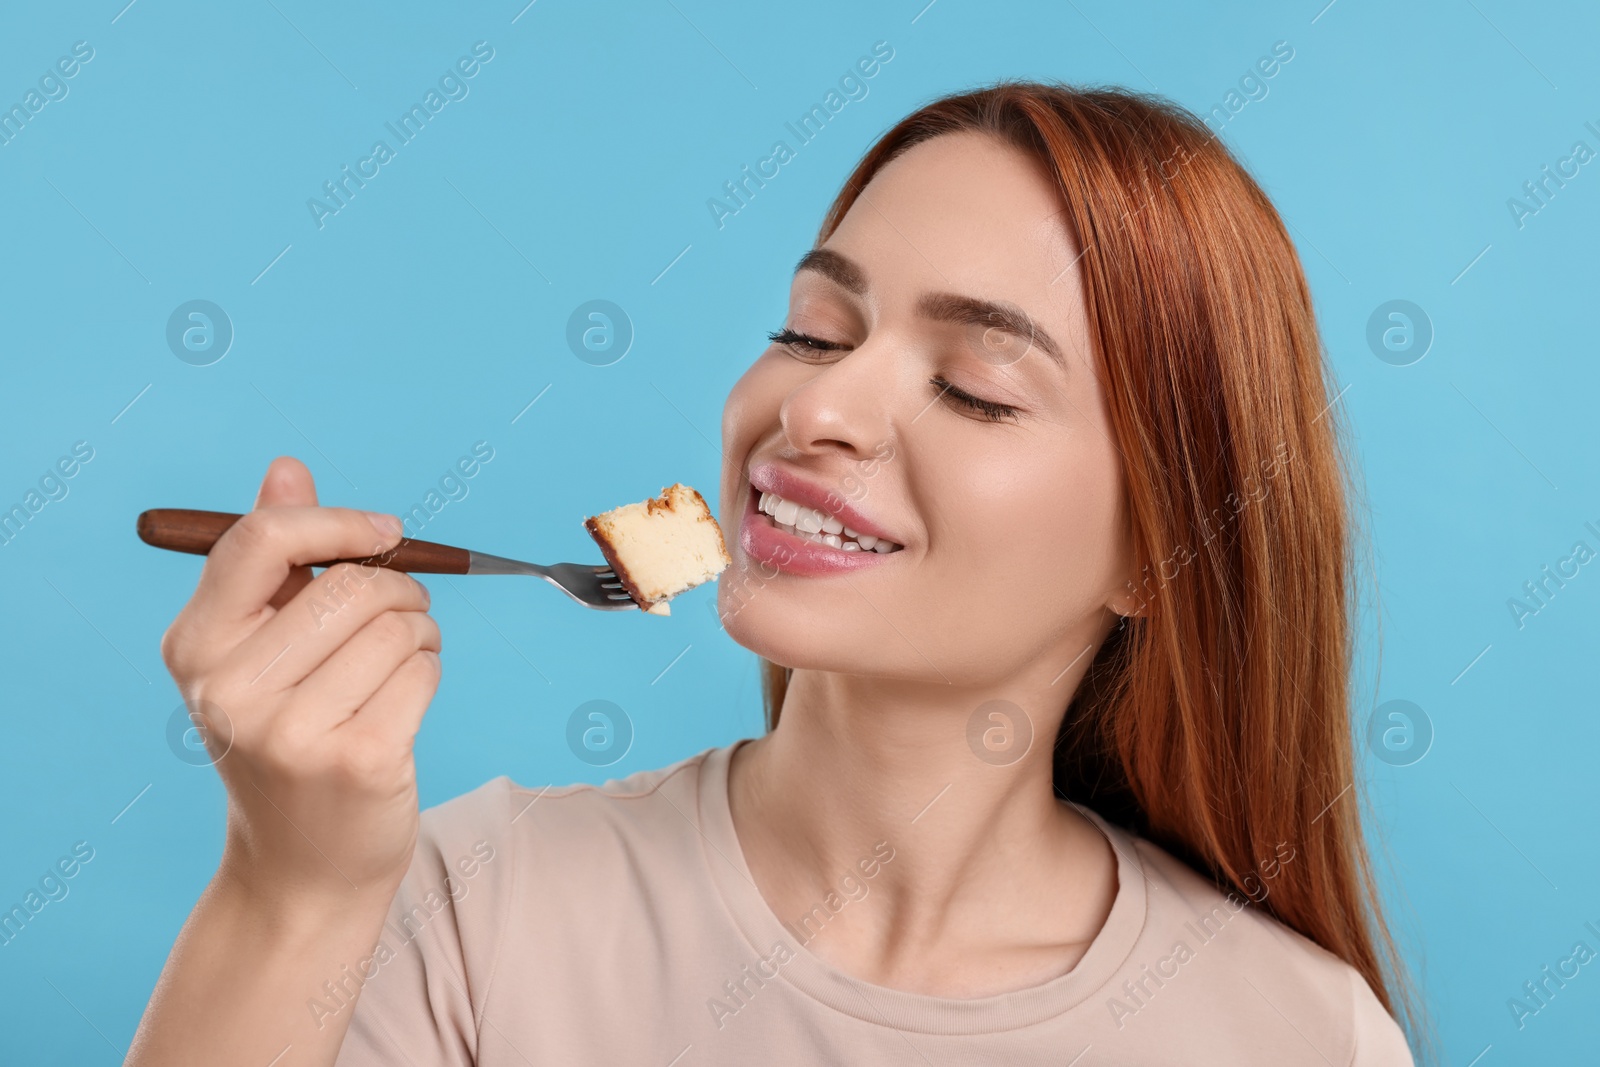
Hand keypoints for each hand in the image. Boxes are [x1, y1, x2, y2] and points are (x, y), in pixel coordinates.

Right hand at [160, 456, 440, 905]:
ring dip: (420, 632)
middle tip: (405, 614)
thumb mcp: (259, 652)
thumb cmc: (288, 740)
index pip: (262, 540)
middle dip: (399, 588)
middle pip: (351, 585)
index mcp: (195, 647)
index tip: (384, 532)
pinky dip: (429, 671)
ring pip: (397, 627)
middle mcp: (231, 690)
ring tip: (402, 659)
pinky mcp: (358, 760)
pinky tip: (406, 697)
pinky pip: (423, 671)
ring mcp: (291, 732)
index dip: (337, 522)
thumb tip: (288, 469)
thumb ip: (273, 559)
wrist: (301, 868)